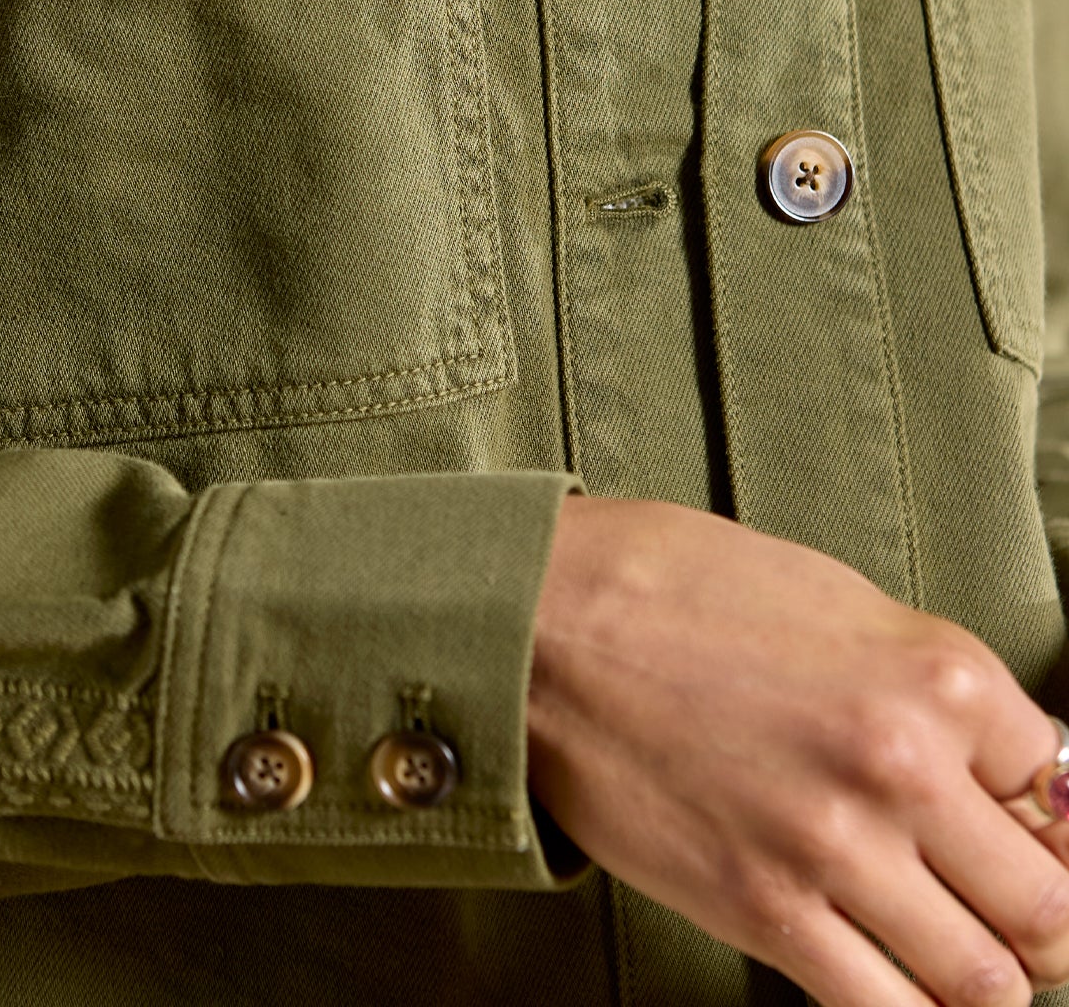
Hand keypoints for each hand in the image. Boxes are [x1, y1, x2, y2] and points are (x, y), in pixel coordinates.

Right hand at [528, 495, 1068, 1005]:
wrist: (537, 619)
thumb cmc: (668, 586)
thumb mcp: (832, 596)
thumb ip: (927, 682)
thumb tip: (999, 759)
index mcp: (937, 673)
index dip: (1056, 824)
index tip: (1031, 836)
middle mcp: (906, 765)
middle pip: (1052, 908)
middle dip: (1043, 922)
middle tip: (1009, 912)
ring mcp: (835, 847)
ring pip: (988, 983)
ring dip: (988, 979)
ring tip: (953, 951)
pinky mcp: (764, 909)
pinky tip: (893, 985)